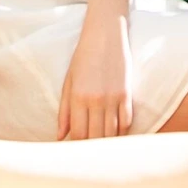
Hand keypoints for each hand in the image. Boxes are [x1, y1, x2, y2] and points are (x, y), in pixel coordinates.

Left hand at [57, 11, 133, 139]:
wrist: (106, 34)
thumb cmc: (83, 58)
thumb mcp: (69, 82)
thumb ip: (64, 111)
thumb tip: (60, 136)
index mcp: (78, 97)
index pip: (78, 134)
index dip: (77, 146)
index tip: (77, 151)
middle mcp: (95, 100)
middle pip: (95, 137)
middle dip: (92, 147)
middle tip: (90, 153)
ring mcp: (113, 97)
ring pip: (112, 132)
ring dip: (107, 142)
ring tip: (103, 147)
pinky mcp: (127, 94)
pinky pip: (126, 121)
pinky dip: (121, 130)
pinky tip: (116, 132)